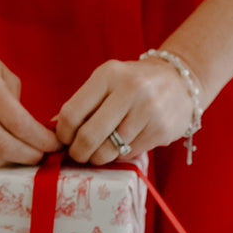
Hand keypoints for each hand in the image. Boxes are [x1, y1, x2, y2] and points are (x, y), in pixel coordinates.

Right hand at [0, 33, 60, 178]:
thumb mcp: (1, 70)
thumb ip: (17, 101)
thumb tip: (33, 132)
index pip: (19, 124)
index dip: (42, 139)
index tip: (55, 144)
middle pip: (5, 146)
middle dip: (31, 156)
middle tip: (43, 155)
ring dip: (11, 164)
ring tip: (24, 158)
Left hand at [55, 53, 198, 165]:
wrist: (180, 81)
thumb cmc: (133, 84)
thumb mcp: (107, 82)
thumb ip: (83, 104)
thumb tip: (53, 129)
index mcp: (108, 75)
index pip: (72, 112)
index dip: (63, 134)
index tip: (64, 140)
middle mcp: (129, 89)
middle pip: (89, 136)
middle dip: (78, 152)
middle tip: (78, 155)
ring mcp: (148, 110)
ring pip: (109, 150)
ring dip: (98, 158)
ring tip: (98, 153)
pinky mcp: (162, 130)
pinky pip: (128, 154)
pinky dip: (119, 156)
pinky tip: (122, 146)